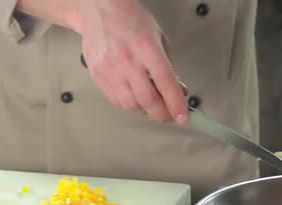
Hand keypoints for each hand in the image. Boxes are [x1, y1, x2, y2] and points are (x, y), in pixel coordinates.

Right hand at [75, 0, 187, 122]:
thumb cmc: (132, 21)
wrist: (100, 10)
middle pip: (148, 101)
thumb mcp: (159, 39)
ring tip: (153, 104)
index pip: (166, 84)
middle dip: (163, 115)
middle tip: (170, 116)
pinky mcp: (98, 76)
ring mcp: (110, 69)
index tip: (183, 117)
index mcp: (147, 48)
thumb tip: (178, 92)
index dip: (177, 104)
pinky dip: (130, 105)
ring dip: (146, 111)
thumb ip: (168, 67)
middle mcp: (127, 60)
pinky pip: (116, 101)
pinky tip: (136, 98)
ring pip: (131, 105)